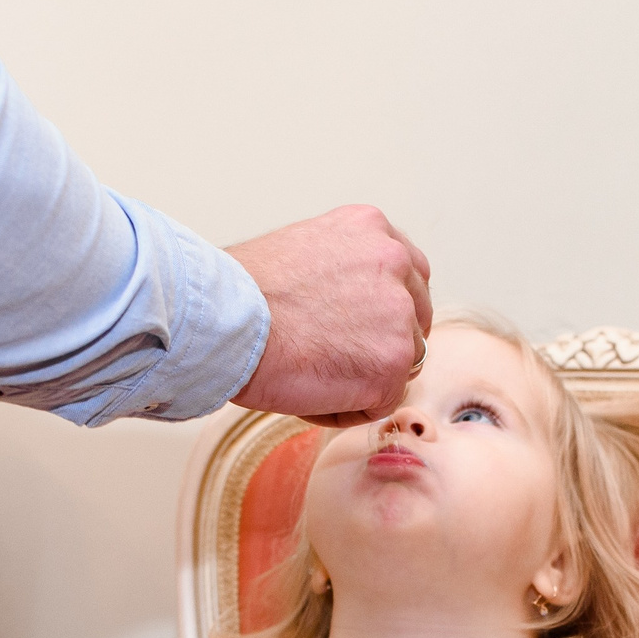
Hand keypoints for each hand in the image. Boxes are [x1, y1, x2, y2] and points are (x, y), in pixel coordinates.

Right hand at [226, 205, 432, 427]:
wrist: (224, 319)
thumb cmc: (238, 293)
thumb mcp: (298, 251)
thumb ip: (338, 271)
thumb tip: (344, 306)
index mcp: (371, 228)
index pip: (406, 274)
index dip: (380, 309)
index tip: (353, 327)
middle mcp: (394, 262)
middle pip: (414, 319)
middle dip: (380, 344)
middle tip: (332, 358)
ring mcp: (399, 314)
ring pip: (400, 363)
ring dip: (363, 377)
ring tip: (310, 374)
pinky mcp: (392, 363)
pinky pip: (381, 402)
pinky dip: (348, 408)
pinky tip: (308, 392)